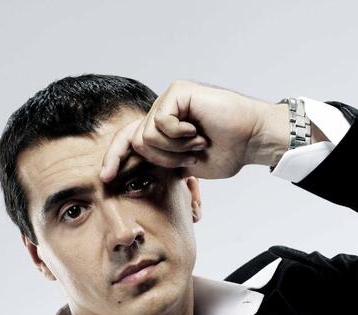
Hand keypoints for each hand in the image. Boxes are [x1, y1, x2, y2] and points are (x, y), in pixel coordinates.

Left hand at [99, 79, 289, 181]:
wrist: (251, 139)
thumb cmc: (227, 152)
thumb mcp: (187, 165)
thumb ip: (163, 165)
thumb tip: (137, 172)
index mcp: (163, 129)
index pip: (129, 141)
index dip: (115, 158)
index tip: (106, 178)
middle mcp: (162, 112)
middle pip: (136, 141)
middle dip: (163, 159)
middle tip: (189, 158)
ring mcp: (169, 100)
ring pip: (148, 136)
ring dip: (175, 149)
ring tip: (198, 143)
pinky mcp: (177, 92)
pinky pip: (161, 122)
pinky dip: (179, 135)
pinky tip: (197, 132)